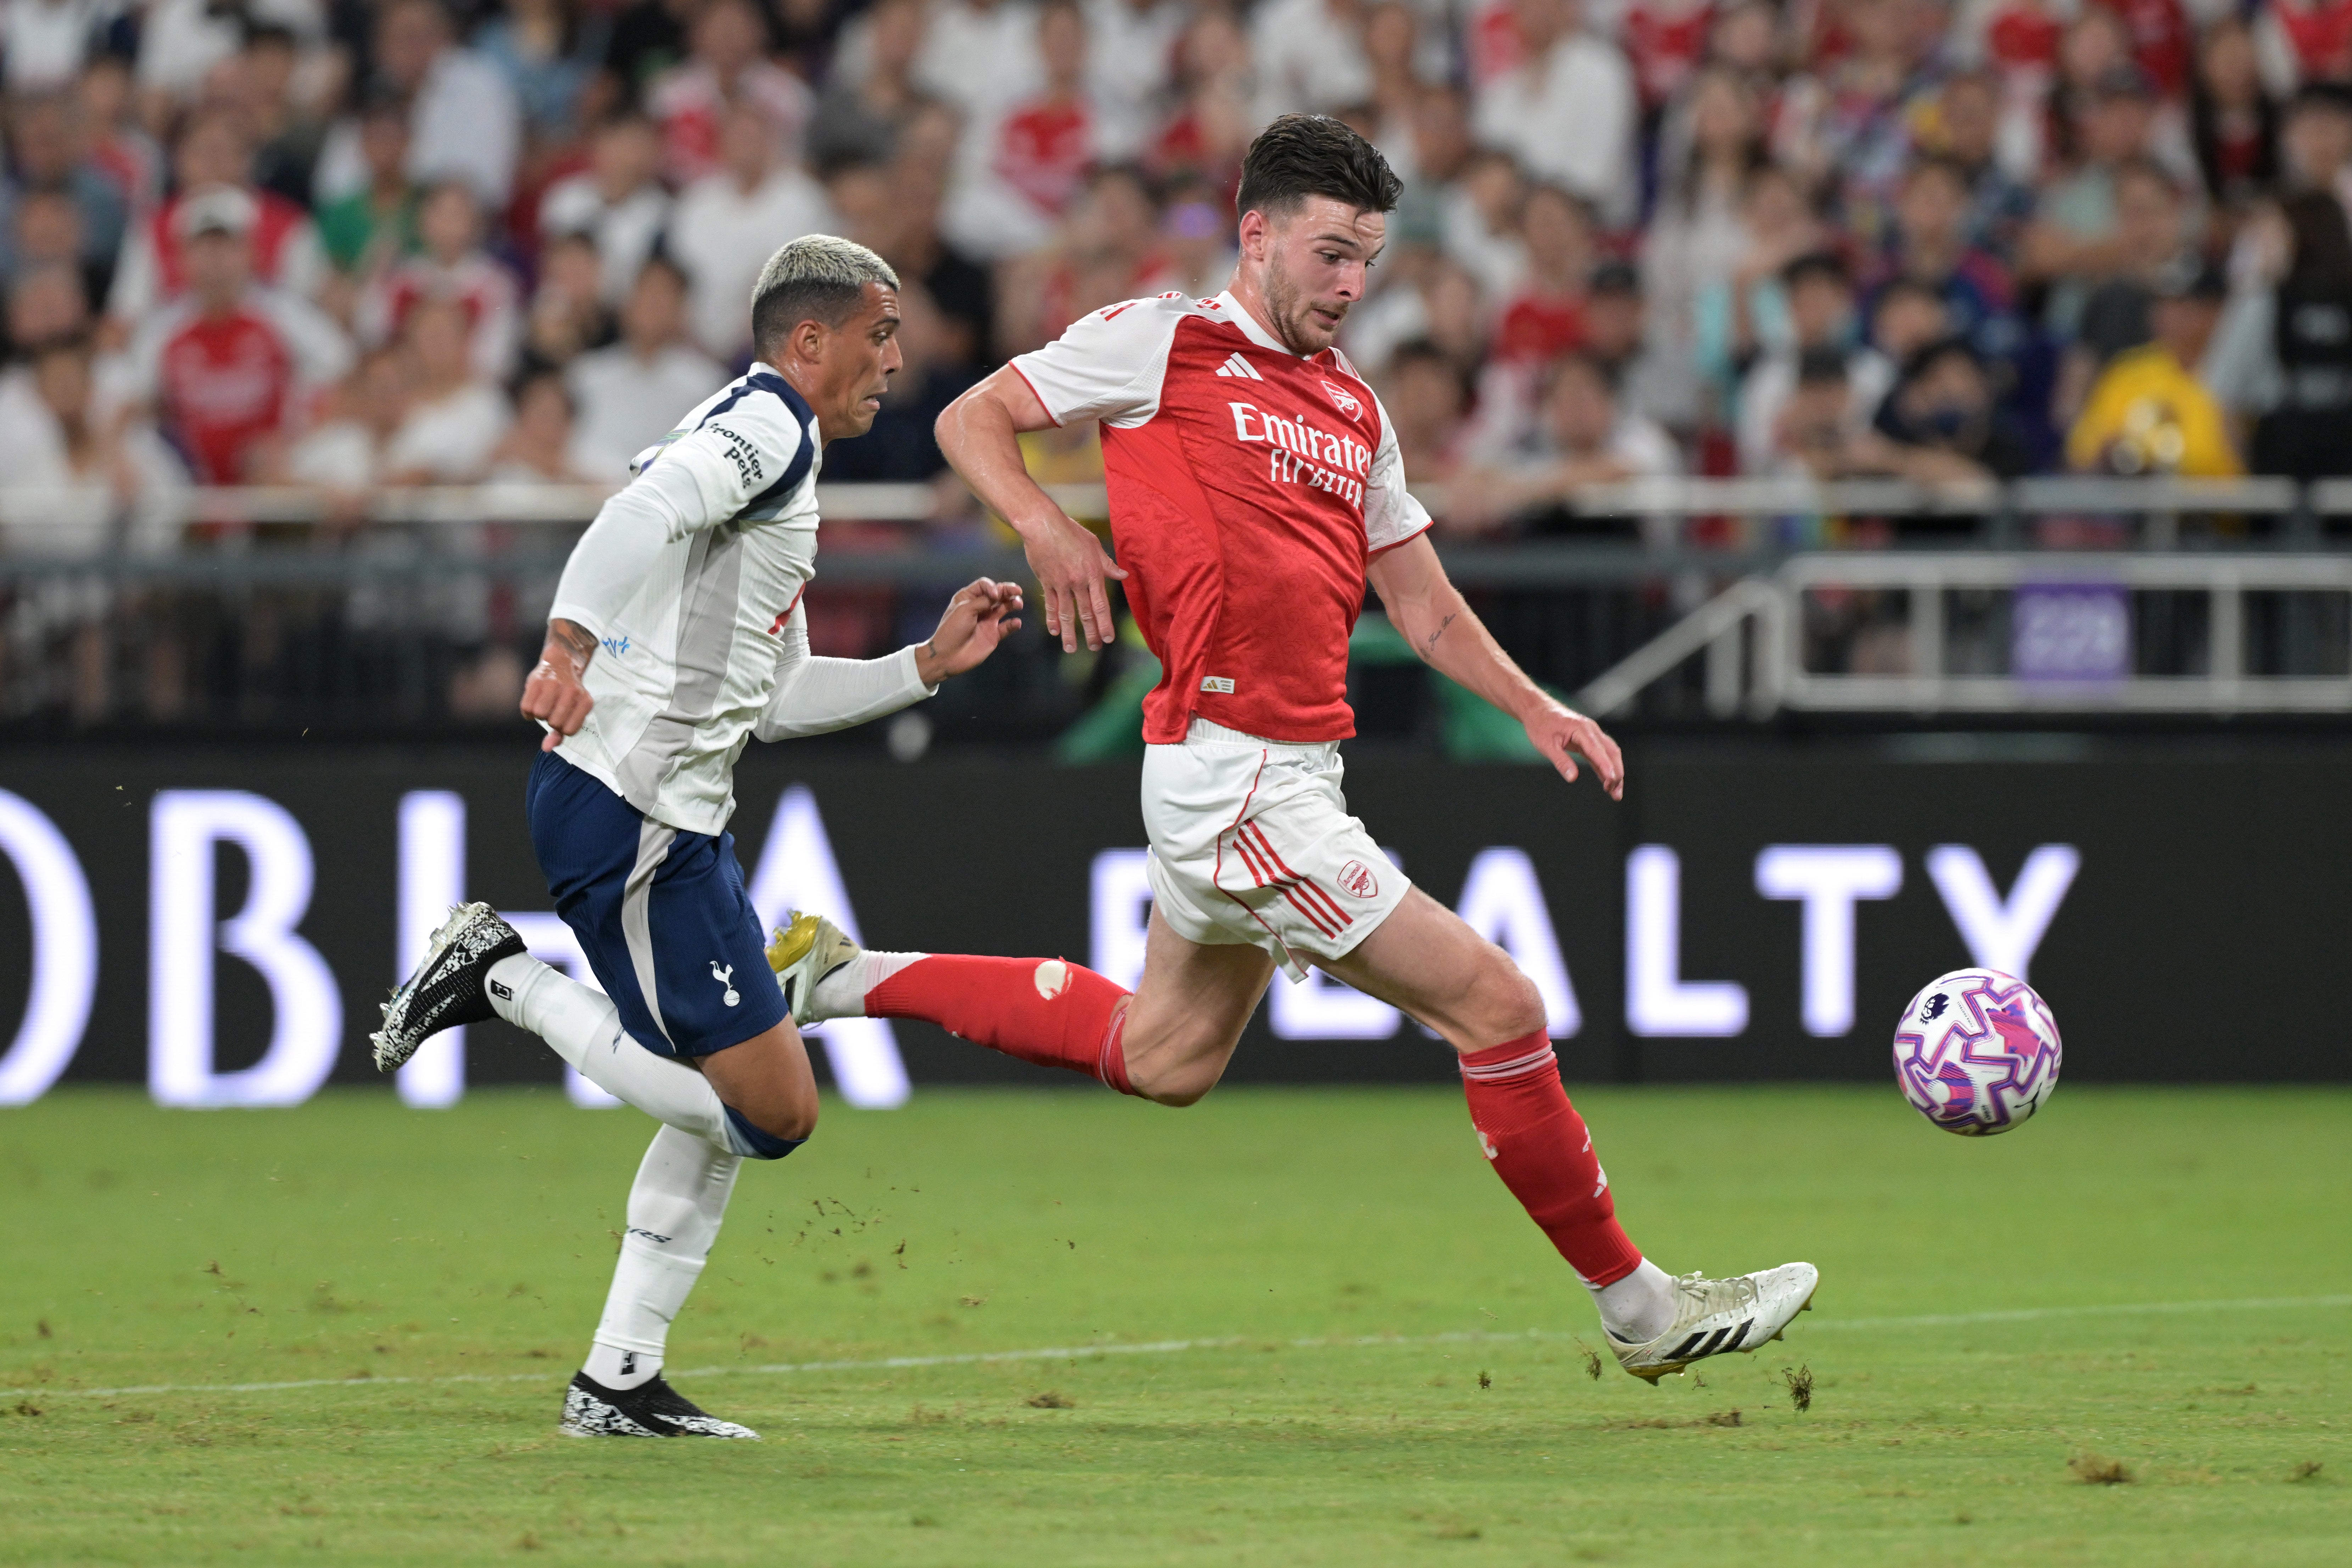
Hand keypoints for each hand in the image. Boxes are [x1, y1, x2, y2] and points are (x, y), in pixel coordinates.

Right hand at [520, 618, 596, 750]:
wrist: (561, 663)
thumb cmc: (567, 694)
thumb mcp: (571, 713)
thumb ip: (560, 734)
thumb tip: (546, 748)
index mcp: (585, 701)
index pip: (569, 730)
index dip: (562, 729)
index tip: (562, 720)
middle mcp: (572, 692)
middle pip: (554, 723)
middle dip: (550, 720)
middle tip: (552, 710)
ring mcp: (554, 685)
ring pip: (539, 714)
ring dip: (538, 714)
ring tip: (544, 704)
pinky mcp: (537, 681)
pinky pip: (526, 706)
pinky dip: (527, 710)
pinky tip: (534, 701)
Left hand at [914, 577, 1025, 683]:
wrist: (947, 655)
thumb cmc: (952, 629)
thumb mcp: (964, 609)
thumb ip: (983, 601)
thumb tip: (998, 595)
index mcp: (968, 598)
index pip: (985, 585)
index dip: (992, 587)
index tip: (995, 595)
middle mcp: (979, 607)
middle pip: (997, 595)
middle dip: (1007, 591)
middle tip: (1017, 591)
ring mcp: (987, 621)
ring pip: (1004, 608)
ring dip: (1012, 604)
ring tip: (1018, 604)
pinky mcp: (993, 635)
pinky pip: (1007, 627)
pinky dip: (1013, 624)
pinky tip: (1016, 623)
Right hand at [1018, 508, 1125, 651]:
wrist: (1042, 525)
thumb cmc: (1070, 532)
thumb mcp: (1093, 545)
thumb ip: (1107, 564)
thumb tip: (1123, 575)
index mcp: (1092, 573)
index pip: (1101, 604)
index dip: (1105, 624)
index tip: (1108, 638)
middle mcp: (1077, 581)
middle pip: (1085, 613)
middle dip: (1091, 633)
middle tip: (1094, 648)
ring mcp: (1060, 583)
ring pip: (1066, 613)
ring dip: (1069, 633)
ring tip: (1071, 649)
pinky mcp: (1046, 582)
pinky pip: (1050, 604)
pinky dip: (1052, 619)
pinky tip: (1054, 631)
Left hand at [1524, 700, 1624, 799]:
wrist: (1537, 709)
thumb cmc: (1540, 724)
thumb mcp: (1546, 745)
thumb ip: (1560, 761)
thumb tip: (1572, 777)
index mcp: (1581, 729)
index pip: (1598, 750)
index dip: (1606, 766)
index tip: (1612, 780)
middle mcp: (1591, 730)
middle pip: (1611, 752)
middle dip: (1617, 773)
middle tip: (1616, 793)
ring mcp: (1591, 734)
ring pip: (1609, 753)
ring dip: (1615, 771)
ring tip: (1615, 792)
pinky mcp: (1588, 739)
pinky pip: (1601, 754)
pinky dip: (1605, 767)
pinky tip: (1607, 780)